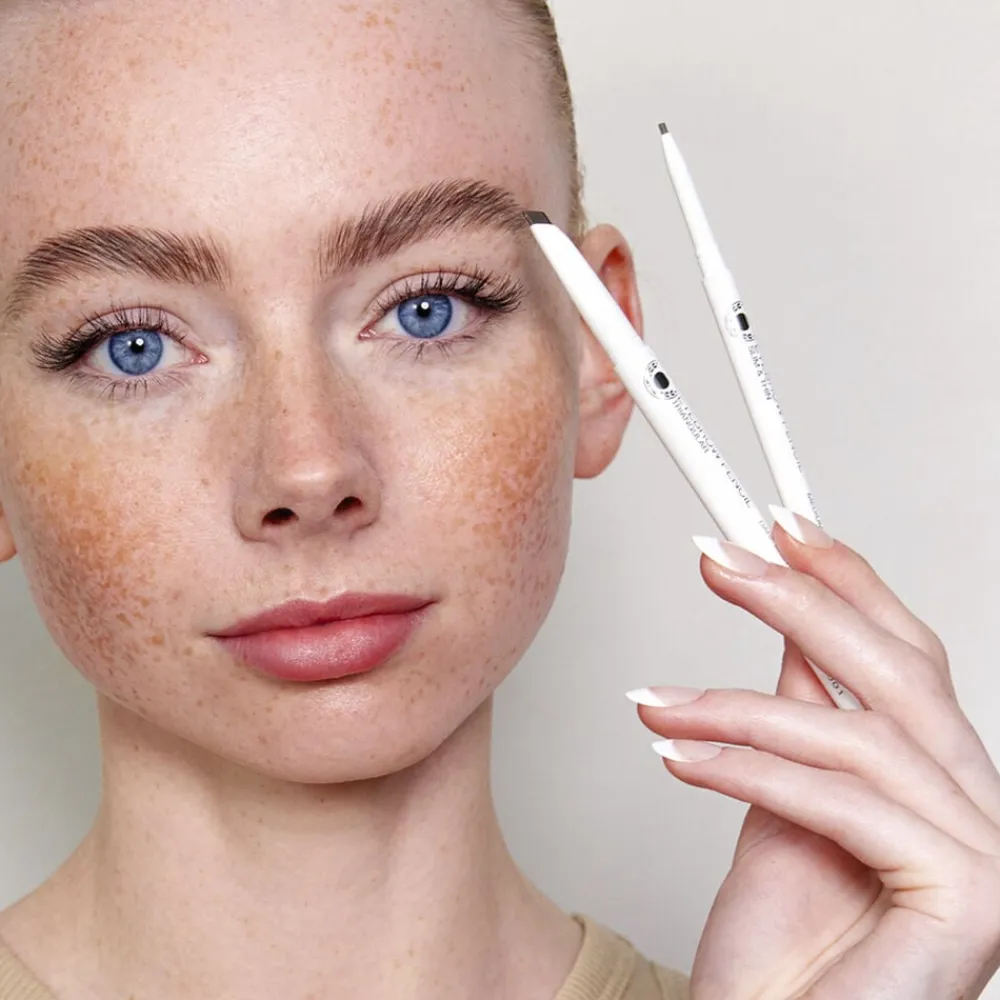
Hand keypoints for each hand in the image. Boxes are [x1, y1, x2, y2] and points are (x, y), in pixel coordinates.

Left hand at [629, 511, 999, 998]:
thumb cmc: (779, 949)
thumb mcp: (783, 801)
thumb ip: (801, 720)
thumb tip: (790, 632)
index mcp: (939, 778)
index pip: (906, 655)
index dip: (847, 580)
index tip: (778, 526)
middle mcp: (979, 807)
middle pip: (897, 672)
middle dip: (799, 600)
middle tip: (717, 559)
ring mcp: (986, 854)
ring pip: (856, 733)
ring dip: (736, 708)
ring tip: (654, 704)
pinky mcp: (967, 897)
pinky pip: (843, 800)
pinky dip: (749, 770)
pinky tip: (677, 756)